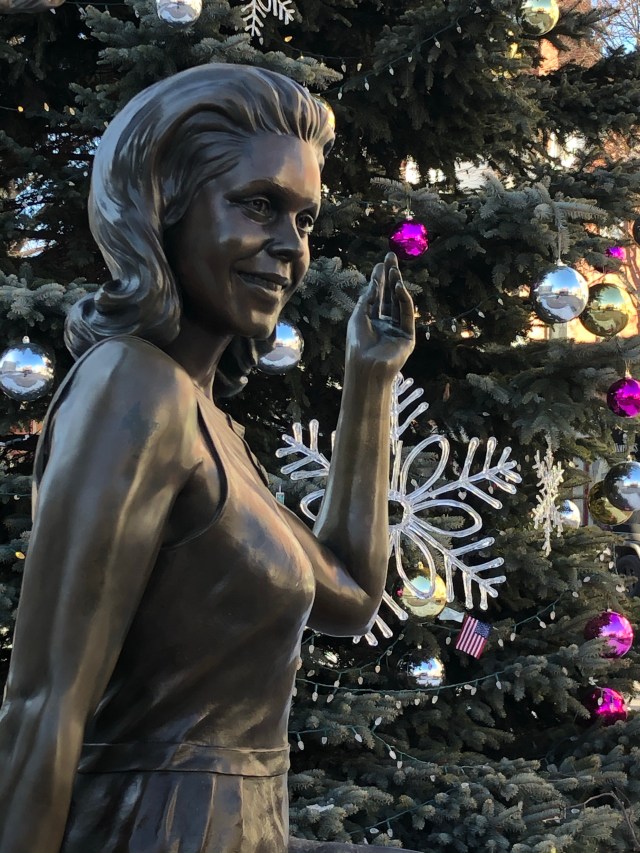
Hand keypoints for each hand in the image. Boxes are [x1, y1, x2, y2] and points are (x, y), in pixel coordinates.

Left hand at [346, 252, 414, 379]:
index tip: (381, 263)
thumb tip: (373, 281)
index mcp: (370, 322)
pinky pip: (406, 314)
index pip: (377, 296)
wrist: (366, 366)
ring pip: (398, 303)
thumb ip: (367, 299)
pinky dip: (404, 300)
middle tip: (391, 258)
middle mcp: (385, 325)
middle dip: (390, 277)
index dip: (379, 280)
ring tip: (394, 269)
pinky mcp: (408, 336)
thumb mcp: (358, 316)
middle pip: (389, 296)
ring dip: (397, 286)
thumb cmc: (357, 344)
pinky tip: (399, 287)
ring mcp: (397, 330)